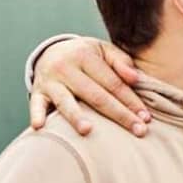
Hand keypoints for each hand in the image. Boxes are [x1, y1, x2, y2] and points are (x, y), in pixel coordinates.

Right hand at [28, 37, 147, 135]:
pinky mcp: (38, 92)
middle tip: (138, 131)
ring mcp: (50, 81)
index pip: (113, 83)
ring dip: (76, 116)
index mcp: (85, 55)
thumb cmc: (85, 56)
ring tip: (88, 130)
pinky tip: (40, 127)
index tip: (146, 118)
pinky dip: (37, 115)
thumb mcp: (103, 51)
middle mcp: (66, 67)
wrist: (50, 52)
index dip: (131, 100)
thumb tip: (136, 78)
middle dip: (119, 114)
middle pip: (96, 95)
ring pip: (66, 102)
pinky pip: (36, 104)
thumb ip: (121, 61)